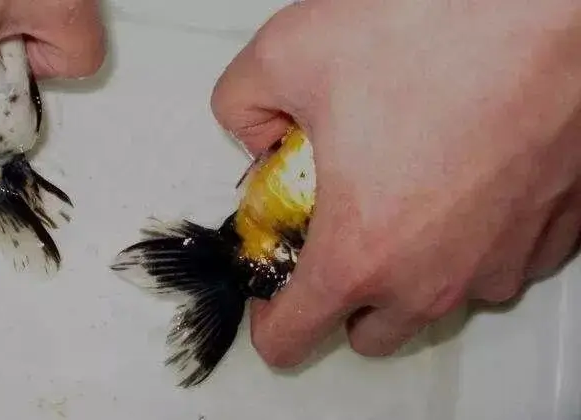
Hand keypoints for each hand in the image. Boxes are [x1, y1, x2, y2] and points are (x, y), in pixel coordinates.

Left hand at [211, 0, 580, 365]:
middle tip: (336, 231)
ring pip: (440, 301)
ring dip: (412, 269)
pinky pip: (500, 261)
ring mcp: (501, 258)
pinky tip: (462, 180)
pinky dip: (472, 239)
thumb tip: (258, 135)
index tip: (275, 292)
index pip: (293, 339)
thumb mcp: (283, 54)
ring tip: (404, 192)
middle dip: (344, 300)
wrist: (547, 3)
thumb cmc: (432, 28)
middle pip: (372, 335)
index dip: (272, 323)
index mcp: (360, 251)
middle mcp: (433, 275)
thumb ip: (243, 105)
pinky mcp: (556, 229)